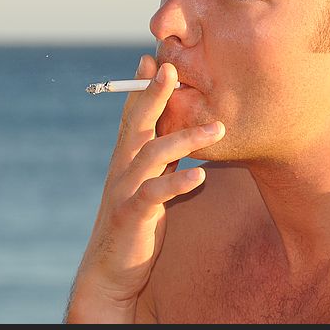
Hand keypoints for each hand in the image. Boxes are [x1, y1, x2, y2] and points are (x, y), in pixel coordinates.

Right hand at [65, 54, 224, 322]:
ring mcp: (125, 190)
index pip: (132, 115)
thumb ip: (162, 162)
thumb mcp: (149, 187)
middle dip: (153, 93)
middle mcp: (122, 168)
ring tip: (218, 129)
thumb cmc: (135, 225)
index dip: (140, 87)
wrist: (111, 271)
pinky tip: (200, 176)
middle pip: (137, 123)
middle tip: (170, 67)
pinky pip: (155, 194)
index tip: (151, 58)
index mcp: (127, 159)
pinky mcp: (132, 215)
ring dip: (185, 137)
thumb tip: (187, 138)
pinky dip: (178, 183)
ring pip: (152, 153)